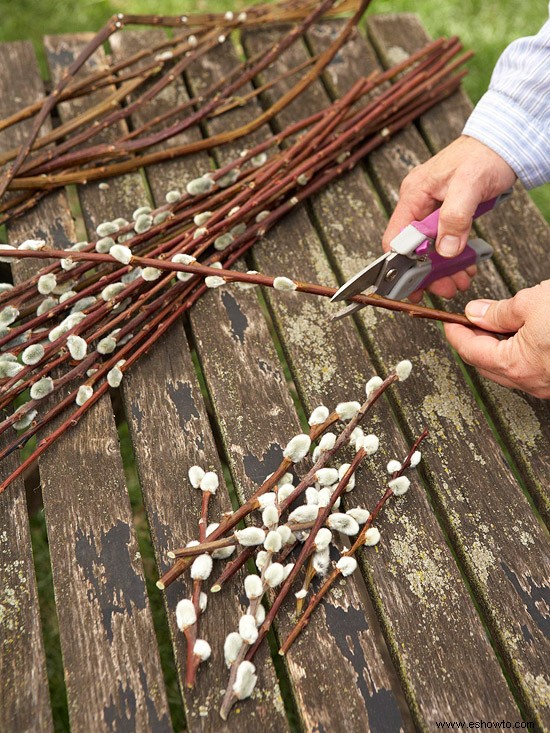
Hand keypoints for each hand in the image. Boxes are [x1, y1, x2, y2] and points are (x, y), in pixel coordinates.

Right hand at [383, 135, 516, 302]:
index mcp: (414, 195)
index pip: (395, 238)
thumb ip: (455, 217)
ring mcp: (431, 209)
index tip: (412, 285)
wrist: (503, 143)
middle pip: (412, 249)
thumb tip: (445, 250)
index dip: (400, 265)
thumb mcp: (469, 185)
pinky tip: (465, 266)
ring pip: (429, 249)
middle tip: (445, 289)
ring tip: (459, 281)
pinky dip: (454, 257)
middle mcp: (418, 203)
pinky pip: (444, 241)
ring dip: (443, 269)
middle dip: (428, 273)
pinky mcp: (446, 213)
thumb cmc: (485, 155)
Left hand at [444, 280, 549, 397]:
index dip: (456, 334)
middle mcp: (530, 381)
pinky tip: (519, 335)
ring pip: (507, 368)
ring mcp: (545, 384)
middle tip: (469, 320)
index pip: (470, 351)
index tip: (449, 322)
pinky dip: (516, 353)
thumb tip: (476, 313)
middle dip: (473, 340)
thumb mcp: (530, 304)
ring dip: (496, 347)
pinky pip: (527, 369)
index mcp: (515, 365)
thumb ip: (497, 311)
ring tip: (495, 322)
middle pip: (485, 363)